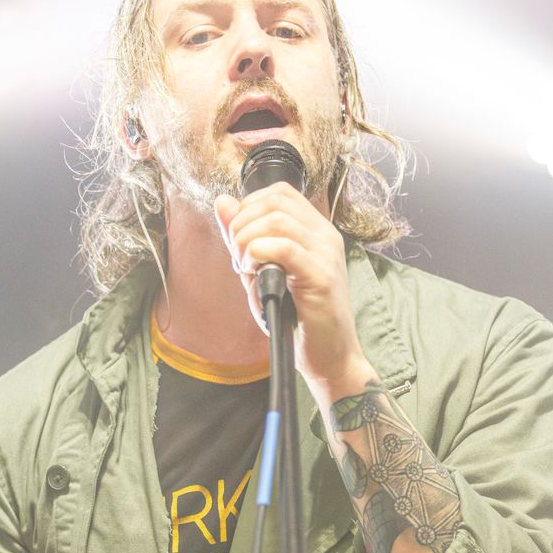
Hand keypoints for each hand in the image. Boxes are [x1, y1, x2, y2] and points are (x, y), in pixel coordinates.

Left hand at [213, 184, 372, 397]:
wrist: (330, 358)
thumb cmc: (297, 322)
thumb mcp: (262, 274)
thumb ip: (243, 239)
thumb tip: (222, 203)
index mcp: (316, 232)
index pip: (279, 193)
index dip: (248, 207)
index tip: (238, 240)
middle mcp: (325, 236)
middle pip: (275, 201)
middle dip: (242, 224)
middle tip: (238, 257)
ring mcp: (326, 254)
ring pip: (276, 220)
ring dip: (247, 240)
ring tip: (245, 267)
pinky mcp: (321, 277)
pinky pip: (284, 248)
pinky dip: (258, 254)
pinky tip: (254, 273)